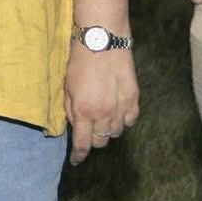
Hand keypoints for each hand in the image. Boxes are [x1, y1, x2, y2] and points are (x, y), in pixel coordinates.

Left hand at [63, 44, 138, 166]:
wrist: (102, 39)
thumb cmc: (79, 61)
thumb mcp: (67, 86)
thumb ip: (71, 110)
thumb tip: (76, 126)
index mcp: (84, 112)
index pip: (83, 145)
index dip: (79, 156)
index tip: (76, 160)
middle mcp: (104, 114)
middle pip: (101, 141)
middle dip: (92, 139)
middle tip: (89, 127)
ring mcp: (121, 108)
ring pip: (116, 132)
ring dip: (108, 129)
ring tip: (103, 116)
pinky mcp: (134, 99)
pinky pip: (130, 120)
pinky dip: (123, 119)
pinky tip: (117, 110)